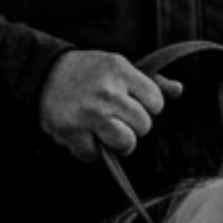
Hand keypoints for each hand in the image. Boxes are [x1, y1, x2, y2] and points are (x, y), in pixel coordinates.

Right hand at [39, 50, 181, 160]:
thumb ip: (149, 81)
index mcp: (121, 70)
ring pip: (126, 144)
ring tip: (105, 131)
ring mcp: (90, 113)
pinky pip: (94, 155)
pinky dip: (90, 150)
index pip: (156, 103)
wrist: (43, 72)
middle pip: (144, 126)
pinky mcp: (71, 130)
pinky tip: (84, 135)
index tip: (132, 103)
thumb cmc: (87, 72)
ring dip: (117, 143)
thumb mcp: (118, 67)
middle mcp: (108, 92)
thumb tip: (179, 90)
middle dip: (132, 126)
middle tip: (116, 117)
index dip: (147, 107)